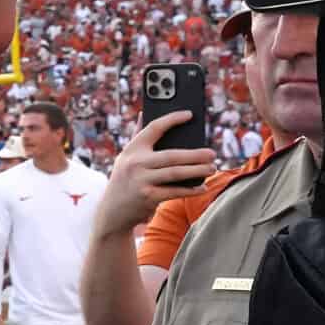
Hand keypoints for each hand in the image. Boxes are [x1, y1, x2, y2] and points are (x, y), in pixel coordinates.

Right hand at [93, 110, 217, 236]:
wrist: (112, 211)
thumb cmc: (125, 180)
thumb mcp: (126, 157)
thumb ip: (137, 136)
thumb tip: (144, 113)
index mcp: (132, 149)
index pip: (153, 128)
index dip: (172, 119)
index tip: (189, 114)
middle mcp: (135, 163)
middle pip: (172, 155)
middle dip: (195, 155)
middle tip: (212, 154)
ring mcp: (141, 180)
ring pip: (176, 173)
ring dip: (197, 171)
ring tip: (212, 168)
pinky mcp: (148, 197)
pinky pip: (175, 191)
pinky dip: (191, 190)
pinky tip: (202, 187)